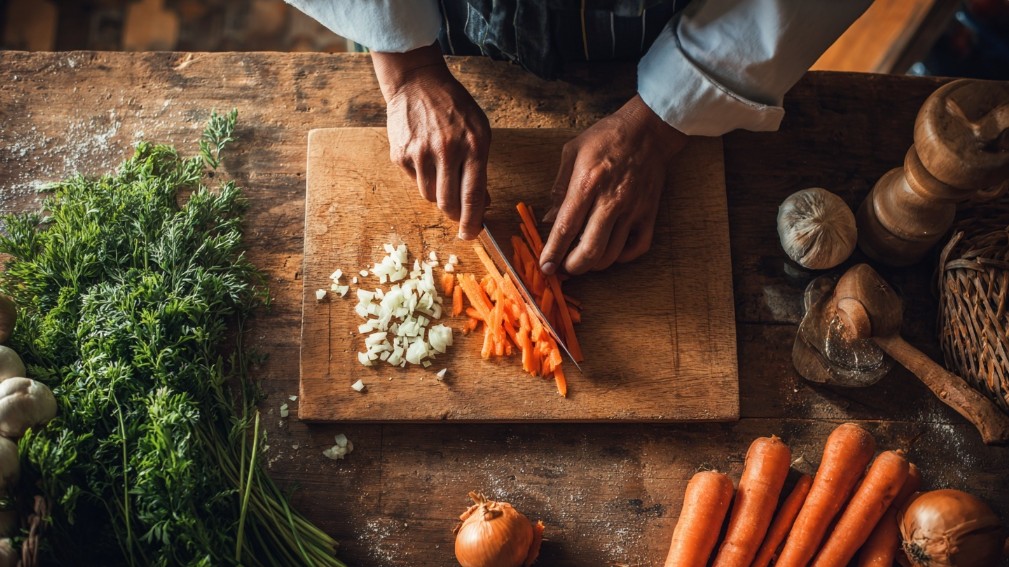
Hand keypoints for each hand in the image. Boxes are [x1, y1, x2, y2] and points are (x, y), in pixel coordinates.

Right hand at [371, 44, 490, 239]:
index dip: (473, 220)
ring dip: (438, 195)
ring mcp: (420, 153)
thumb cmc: (454, 108)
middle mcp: (447, 151)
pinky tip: (425, 159)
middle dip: (455, 216)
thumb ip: (481, 168)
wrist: (417, 83)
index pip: (472, 195)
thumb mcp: (479, 131)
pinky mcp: (401, 154)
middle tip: (459, 219)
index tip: (472, 234)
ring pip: (429, 196)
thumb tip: (482, 203)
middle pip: (448, 203)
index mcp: (473, 145)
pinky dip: (423, 179)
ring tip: (442, 174)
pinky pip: (414, 182)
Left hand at [539, 95, 687, 274]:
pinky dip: (623, 257)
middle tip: (565, 268)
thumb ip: (559, 188)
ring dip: (594, 264)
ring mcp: (633, 209)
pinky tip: (612, 251)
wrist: (648, 130)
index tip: (546, 267)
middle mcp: (611, 200)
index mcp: (587, 184)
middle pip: (590, 250)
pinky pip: (638, 247)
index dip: (554, 252)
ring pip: (613, 254)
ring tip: (584, 259)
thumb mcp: (572, 153)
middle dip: (573, 267)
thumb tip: (550, 220)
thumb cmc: (606, 138)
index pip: (566, 228)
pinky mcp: (650, 213)